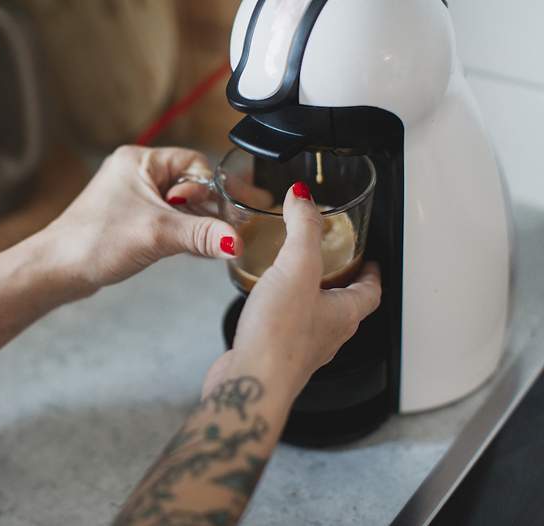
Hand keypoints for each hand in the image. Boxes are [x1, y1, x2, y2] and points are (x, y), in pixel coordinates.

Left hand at [44, 146, 238, 290]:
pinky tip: (192, 250)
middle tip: (217, 232)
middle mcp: (136, 174)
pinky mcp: (131, 220)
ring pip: (180, 206)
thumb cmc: (92, 241)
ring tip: (204, 244)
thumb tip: (235, 240)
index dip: (210, 188)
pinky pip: (168, 222)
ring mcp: (133, 198)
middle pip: (190, 185)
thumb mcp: (157, 235)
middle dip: (205, 210)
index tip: (220, 213)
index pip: (195, 163)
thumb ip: (201, 235)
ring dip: (194, 225)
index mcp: (140, 161)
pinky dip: (181, 234)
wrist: (57, 270)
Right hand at [202, 183, 381, 399]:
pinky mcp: (275, 354)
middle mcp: (328, 334)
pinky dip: (281, 312)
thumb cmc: (279, 336)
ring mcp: (302, 347)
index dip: (372, 270)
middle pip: (345, 304)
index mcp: (345, 313)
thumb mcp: (296, 268)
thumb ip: (302, 228)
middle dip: (340, 281)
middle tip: (330, 260)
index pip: (371, 289)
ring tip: (293, 276)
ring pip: (315, 317)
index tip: (368, 256)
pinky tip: (262, 304)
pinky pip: (285, 328)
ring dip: (310, 297)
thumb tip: (303, 196)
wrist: (251, 382)